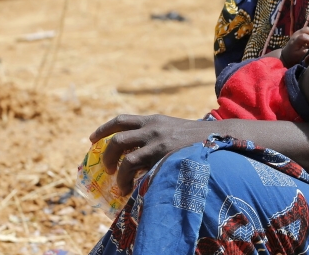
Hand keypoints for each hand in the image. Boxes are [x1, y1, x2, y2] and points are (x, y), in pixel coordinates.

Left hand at [90, 114, 211, 194]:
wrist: (217, 138)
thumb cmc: (194, 138)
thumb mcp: (171, 127)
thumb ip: (154, 133)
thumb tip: (133, 148)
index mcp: (152, 119)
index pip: (121, 120)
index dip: (103, 129)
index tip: (92, 140)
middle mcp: (152, 128)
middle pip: (117, 139)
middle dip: (106, 155)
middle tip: (107, 167)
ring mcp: (158, 142)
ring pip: (125, 157)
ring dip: (118, 173)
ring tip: (120, 184)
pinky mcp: (164, 156)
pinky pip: (139, 169)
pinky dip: (131, 180)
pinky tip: (133, 188)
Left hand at [280, 26, 308, 65]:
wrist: (286, 54)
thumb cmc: (292, 56)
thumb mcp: (299, 56)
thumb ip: (306, 52)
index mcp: (295, 41)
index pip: (303, 36)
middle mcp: (296, 35)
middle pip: (306, 29)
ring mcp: (298, 32)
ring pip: (307, 28)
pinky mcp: (299, 32)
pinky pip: (307, 30)